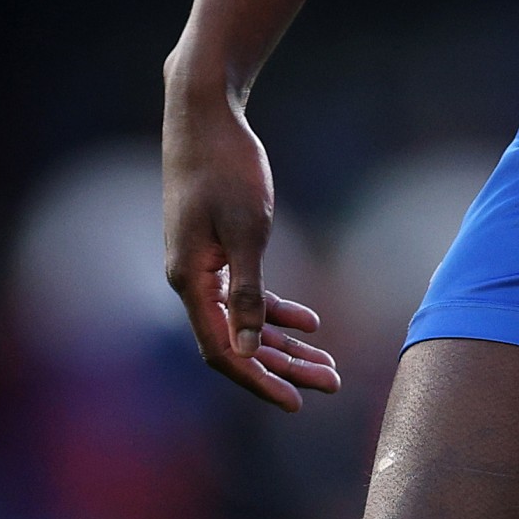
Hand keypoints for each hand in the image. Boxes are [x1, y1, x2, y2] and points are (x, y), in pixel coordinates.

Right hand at [161, 75, 340, 409]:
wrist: (205, 115)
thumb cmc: (227, 168)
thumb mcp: (248, 230)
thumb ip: (248, 291)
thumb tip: (246, 350)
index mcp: (189, 282)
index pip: (222, 351)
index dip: (258, 380)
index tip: (296, 402)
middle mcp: (189, 280)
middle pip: (237, 342)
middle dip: (283, 367)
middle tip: (330, 384)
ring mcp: (201, 265)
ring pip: (243, 321)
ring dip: (283, 344)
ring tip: (326, 363)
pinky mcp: (214, 248)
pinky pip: (244, 293)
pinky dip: (274, 310)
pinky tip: (309, 323)